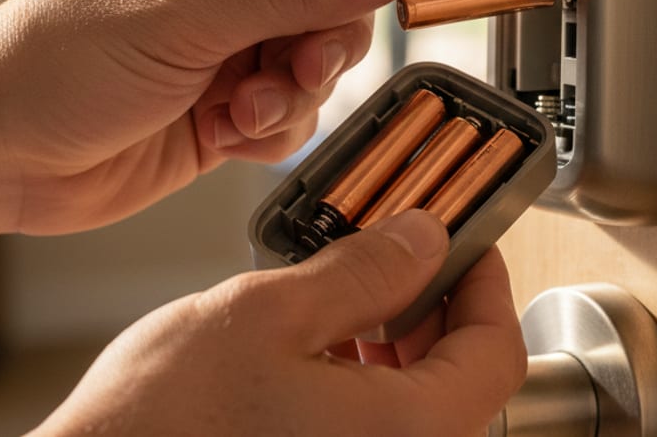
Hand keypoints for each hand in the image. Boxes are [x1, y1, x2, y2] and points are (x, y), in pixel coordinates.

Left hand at [0, 0, 441, 233]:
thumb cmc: (58, 58)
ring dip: (294, 92)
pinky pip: (290, 111)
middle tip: (302, 66)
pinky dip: (271, 128)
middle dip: (328, 40)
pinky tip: (224, 133)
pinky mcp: (223, 103)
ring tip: (242, 107)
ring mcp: (225, 42)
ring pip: (318, 60)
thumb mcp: (187, 14)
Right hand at [32, 211, 526, 435]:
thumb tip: (423, 239)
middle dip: (437, 311)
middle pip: (461, 385)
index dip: (486, 284)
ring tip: (349, 299)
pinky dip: (366, 385)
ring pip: (418, 410)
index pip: (495, 353)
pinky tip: (319, 352)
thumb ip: (362, 272)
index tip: (465, 244)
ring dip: (400, 346)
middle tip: (400, 260)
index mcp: (404, 431)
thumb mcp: (267, 312)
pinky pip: (375, 432)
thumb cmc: (161, 419)